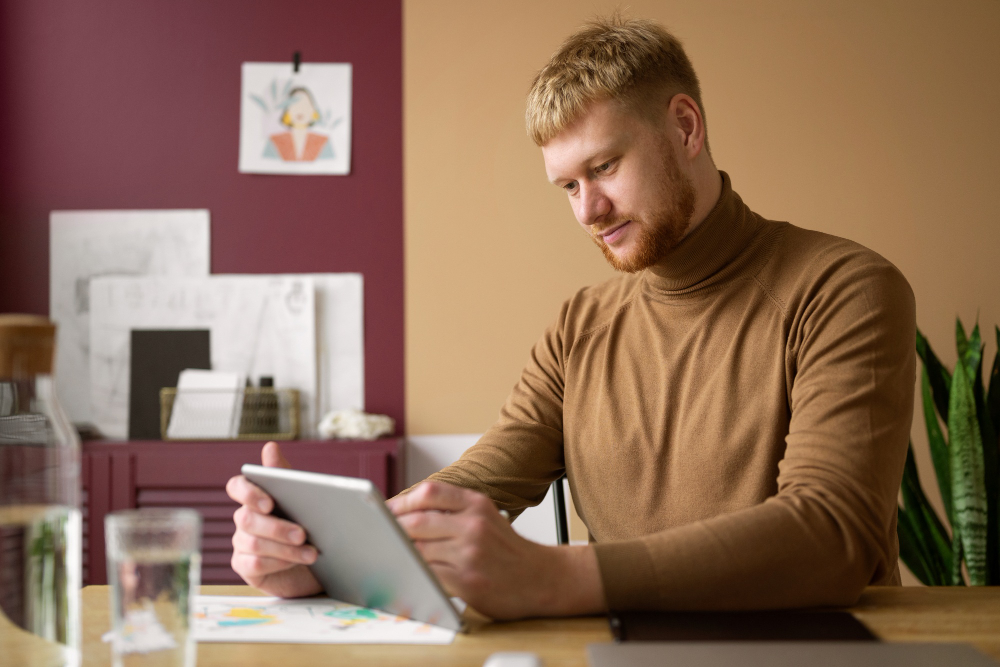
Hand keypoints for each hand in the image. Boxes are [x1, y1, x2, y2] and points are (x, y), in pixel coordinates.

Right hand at [225, 442, 322, 597]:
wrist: (316, 561)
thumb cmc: (306, 523)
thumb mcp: (301, 498)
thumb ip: (284, 474)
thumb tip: (270, 446)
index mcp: (255, 497)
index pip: (236, 486)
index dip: (247, 492)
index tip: (269, 502)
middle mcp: (244, 518)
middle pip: (247, 519)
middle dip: (278, 527)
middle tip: (303, 533)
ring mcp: (242, 543)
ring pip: (254, 543)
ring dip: (286, 548)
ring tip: (312, 552)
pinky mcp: (246, 566)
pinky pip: (254, 564)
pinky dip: (279, 563)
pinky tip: (298, 562)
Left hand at [387, 481, 605, 619]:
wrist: (541, 578)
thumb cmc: (507, 549)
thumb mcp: (486, 516)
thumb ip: (452, 511)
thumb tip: (405, 513)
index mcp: (477, 503)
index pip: (429, 492)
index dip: (401, 501)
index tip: (385, 510)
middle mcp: (473, 524)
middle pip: (417, 522)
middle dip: (393, 530)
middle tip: (378, 534)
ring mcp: (470, 553)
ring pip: (418, 550)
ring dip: (400, 554)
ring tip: (388, 554)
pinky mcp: (467, 580)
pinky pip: (428, 575)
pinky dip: (414, 574)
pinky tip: (409, 574)